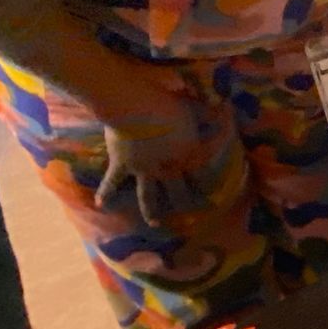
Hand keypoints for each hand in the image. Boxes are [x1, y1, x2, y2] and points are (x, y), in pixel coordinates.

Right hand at [98, 94, 245, 226]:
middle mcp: (167, 168)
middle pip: (178, 192)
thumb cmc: (168, 104)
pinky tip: (101, 205)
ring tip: (155, 224)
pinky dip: (106, 193)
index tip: (214, 195)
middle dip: (186, 203)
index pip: (203, 174)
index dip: (209, 184)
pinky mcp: (122, 165)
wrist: (135, 108)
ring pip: (148, 196)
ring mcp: (143, 170)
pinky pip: (112, 183)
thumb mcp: (194, 108)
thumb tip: (226, 109)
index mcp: (187, 154)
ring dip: (152, 212)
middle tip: (190, 213)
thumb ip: (209, 113)